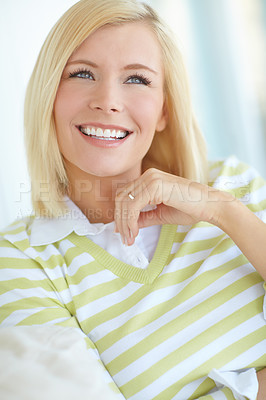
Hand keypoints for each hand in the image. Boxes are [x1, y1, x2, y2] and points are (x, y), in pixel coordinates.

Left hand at [114, 168, 233, 244]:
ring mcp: (151, 178)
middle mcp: (148, 175)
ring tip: (129, 238)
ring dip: (124, 223)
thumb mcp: (161, 214)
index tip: (123, 232)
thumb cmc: (190, 209)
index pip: (125, 195)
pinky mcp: (154, 186)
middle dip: (119, 220)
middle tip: (124, 238)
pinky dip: (131, 220)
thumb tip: (126, 225)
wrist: (210, 206)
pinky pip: (134, 205)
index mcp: (149, 179)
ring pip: (125, 202)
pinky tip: (135, 232)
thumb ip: (144, 217)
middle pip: (121, 197)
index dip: (120, 214)